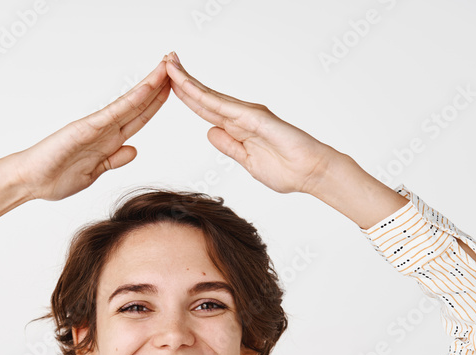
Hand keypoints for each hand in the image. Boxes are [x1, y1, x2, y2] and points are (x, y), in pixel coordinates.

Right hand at [8, 58, 171, 201]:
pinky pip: (114, 113)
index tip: (175, 89)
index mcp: (109, 141)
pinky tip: (146, 90)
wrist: (29, 181)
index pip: (139, 118)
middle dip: (158, 86)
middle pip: (139, 104)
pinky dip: (131, 101)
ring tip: (166, 67)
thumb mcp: (94, 172)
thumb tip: (133, 150)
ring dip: (149, 85)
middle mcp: (105, 129)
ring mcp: (96, 126)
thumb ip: (114, 160)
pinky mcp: (85, 129)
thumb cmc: (55, 177)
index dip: (157, 103)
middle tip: (176, 64)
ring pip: (130, 103)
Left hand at [163, 54, 336, 195]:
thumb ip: (229, 146)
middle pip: (203, 96)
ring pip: (208, 95)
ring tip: (168, 64)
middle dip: (182, 80)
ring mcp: (246, 114)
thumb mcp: (247, 161)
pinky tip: (186, 86)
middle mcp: (240, 115)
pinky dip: (202, 94)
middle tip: (164, 61)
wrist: (311, 173)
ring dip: (187, 80)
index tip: (168, 84)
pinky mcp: (253, 117)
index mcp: (237, 127)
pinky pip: (221, 105)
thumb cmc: (287, 170)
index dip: (186, 96)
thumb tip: (211, 132)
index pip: (204, 109)